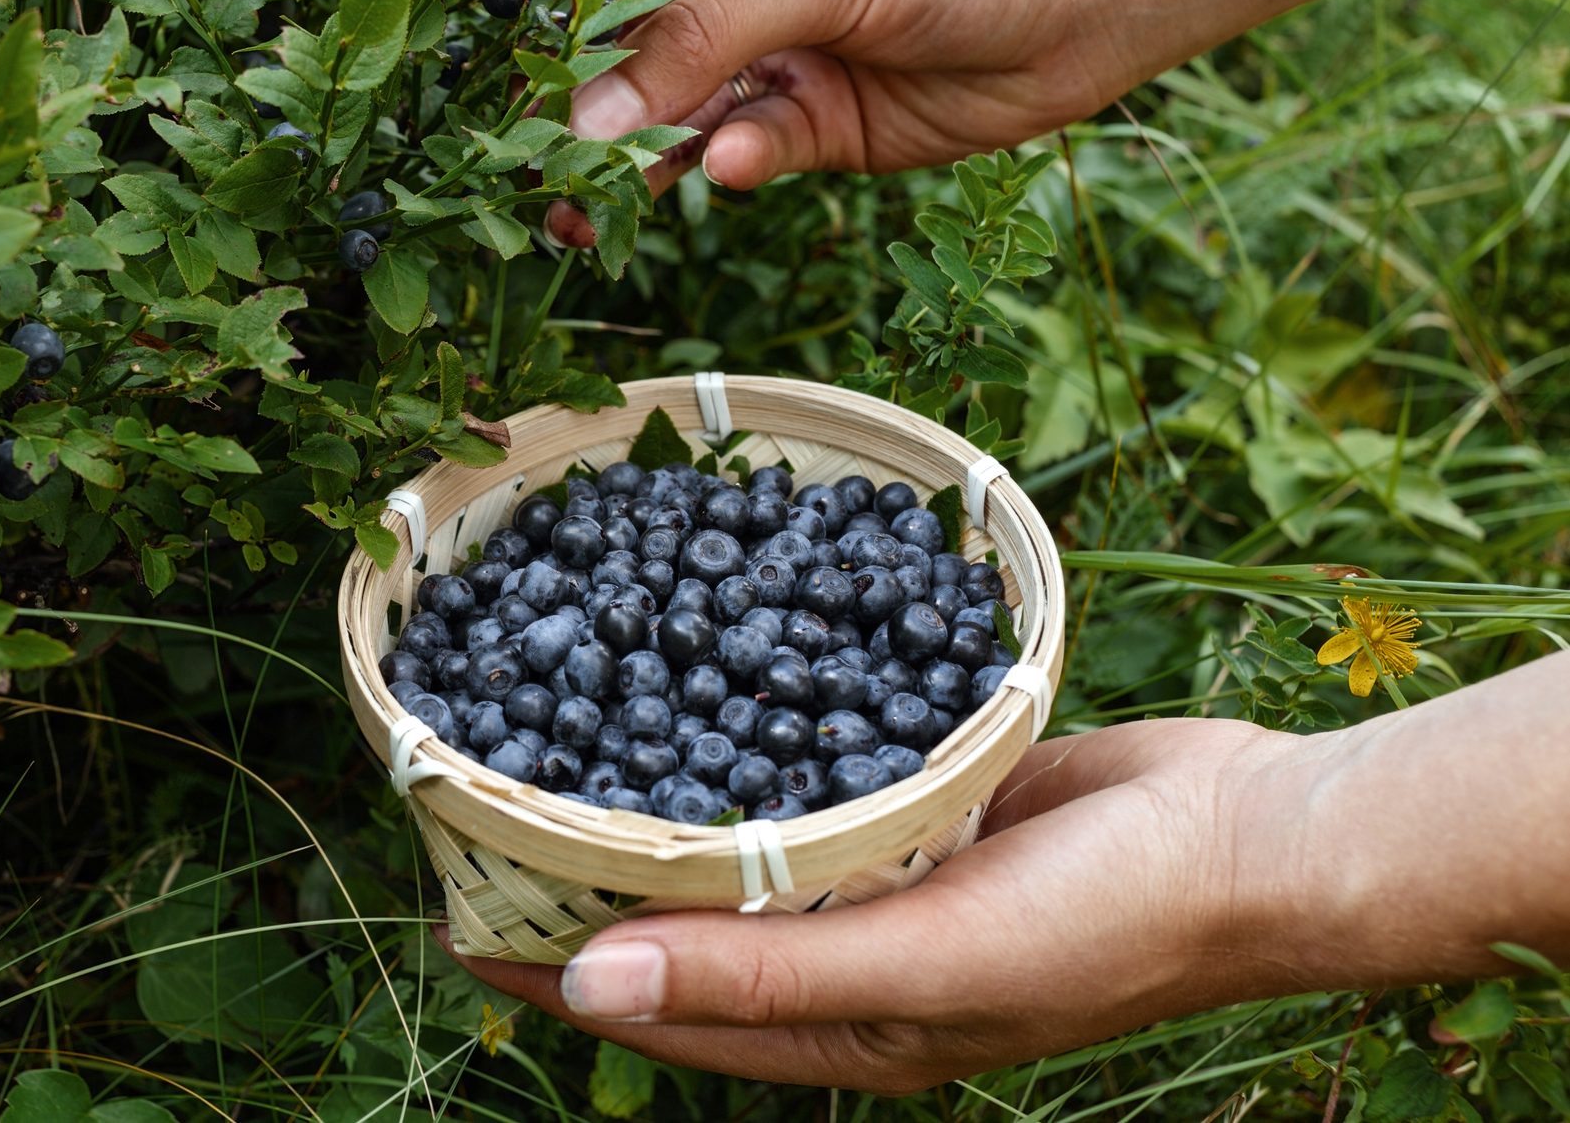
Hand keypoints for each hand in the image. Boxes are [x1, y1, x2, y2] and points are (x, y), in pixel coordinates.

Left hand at [439, 718, 1304, 1092]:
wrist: (1258, 836)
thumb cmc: (1101, 924)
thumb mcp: (921, 962)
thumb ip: (757, 972)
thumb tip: (588, 985)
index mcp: (844, 1029)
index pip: (664, 1012)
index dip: (555, 972)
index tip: (455, 917)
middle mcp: (856, 959)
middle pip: (691, 927)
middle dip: (592, 884)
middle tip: (494, 815)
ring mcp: (894, 875)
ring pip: (749, 846)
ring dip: (665, 806)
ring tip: (569, 746)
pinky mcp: (931, 800)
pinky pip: (816, 774)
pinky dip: (752, 740)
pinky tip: (704, 684)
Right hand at [545, 0, 1131, 246]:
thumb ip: (702, 42)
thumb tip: (596, 116)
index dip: (561, 40)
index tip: (512, 101)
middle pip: (631, 65)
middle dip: (585, 122)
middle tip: (535, 182)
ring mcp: (773, 64)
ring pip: (674, 125)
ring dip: (632, 170)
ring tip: (582, 221)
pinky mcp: (813, 129)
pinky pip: (742, 155)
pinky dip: (727, 166)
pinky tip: (729, 165)